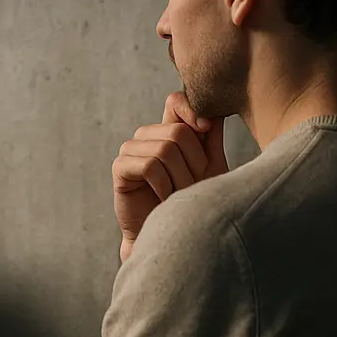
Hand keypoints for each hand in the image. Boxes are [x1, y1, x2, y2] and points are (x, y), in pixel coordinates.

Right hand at [112, 91, 229, 261]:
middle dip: (193, 162)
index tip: (207, 128)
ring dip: (180, 178)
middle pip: (177, 130)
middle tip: (193, 185)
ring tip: (180, 195)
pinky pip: (149, 165)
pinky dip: (163, 185)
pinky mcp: (120, 168)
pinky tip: (165, 199)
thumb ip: (211, 138)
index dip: (192, 109)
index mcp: (169, 131)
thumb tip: (216, 108)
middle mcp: (148, 136)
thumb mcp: (210, 167)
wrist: (172, 235)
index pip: (175, 101)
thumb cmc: (192, 202)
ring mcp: (132, 150)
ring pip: (164, 149)